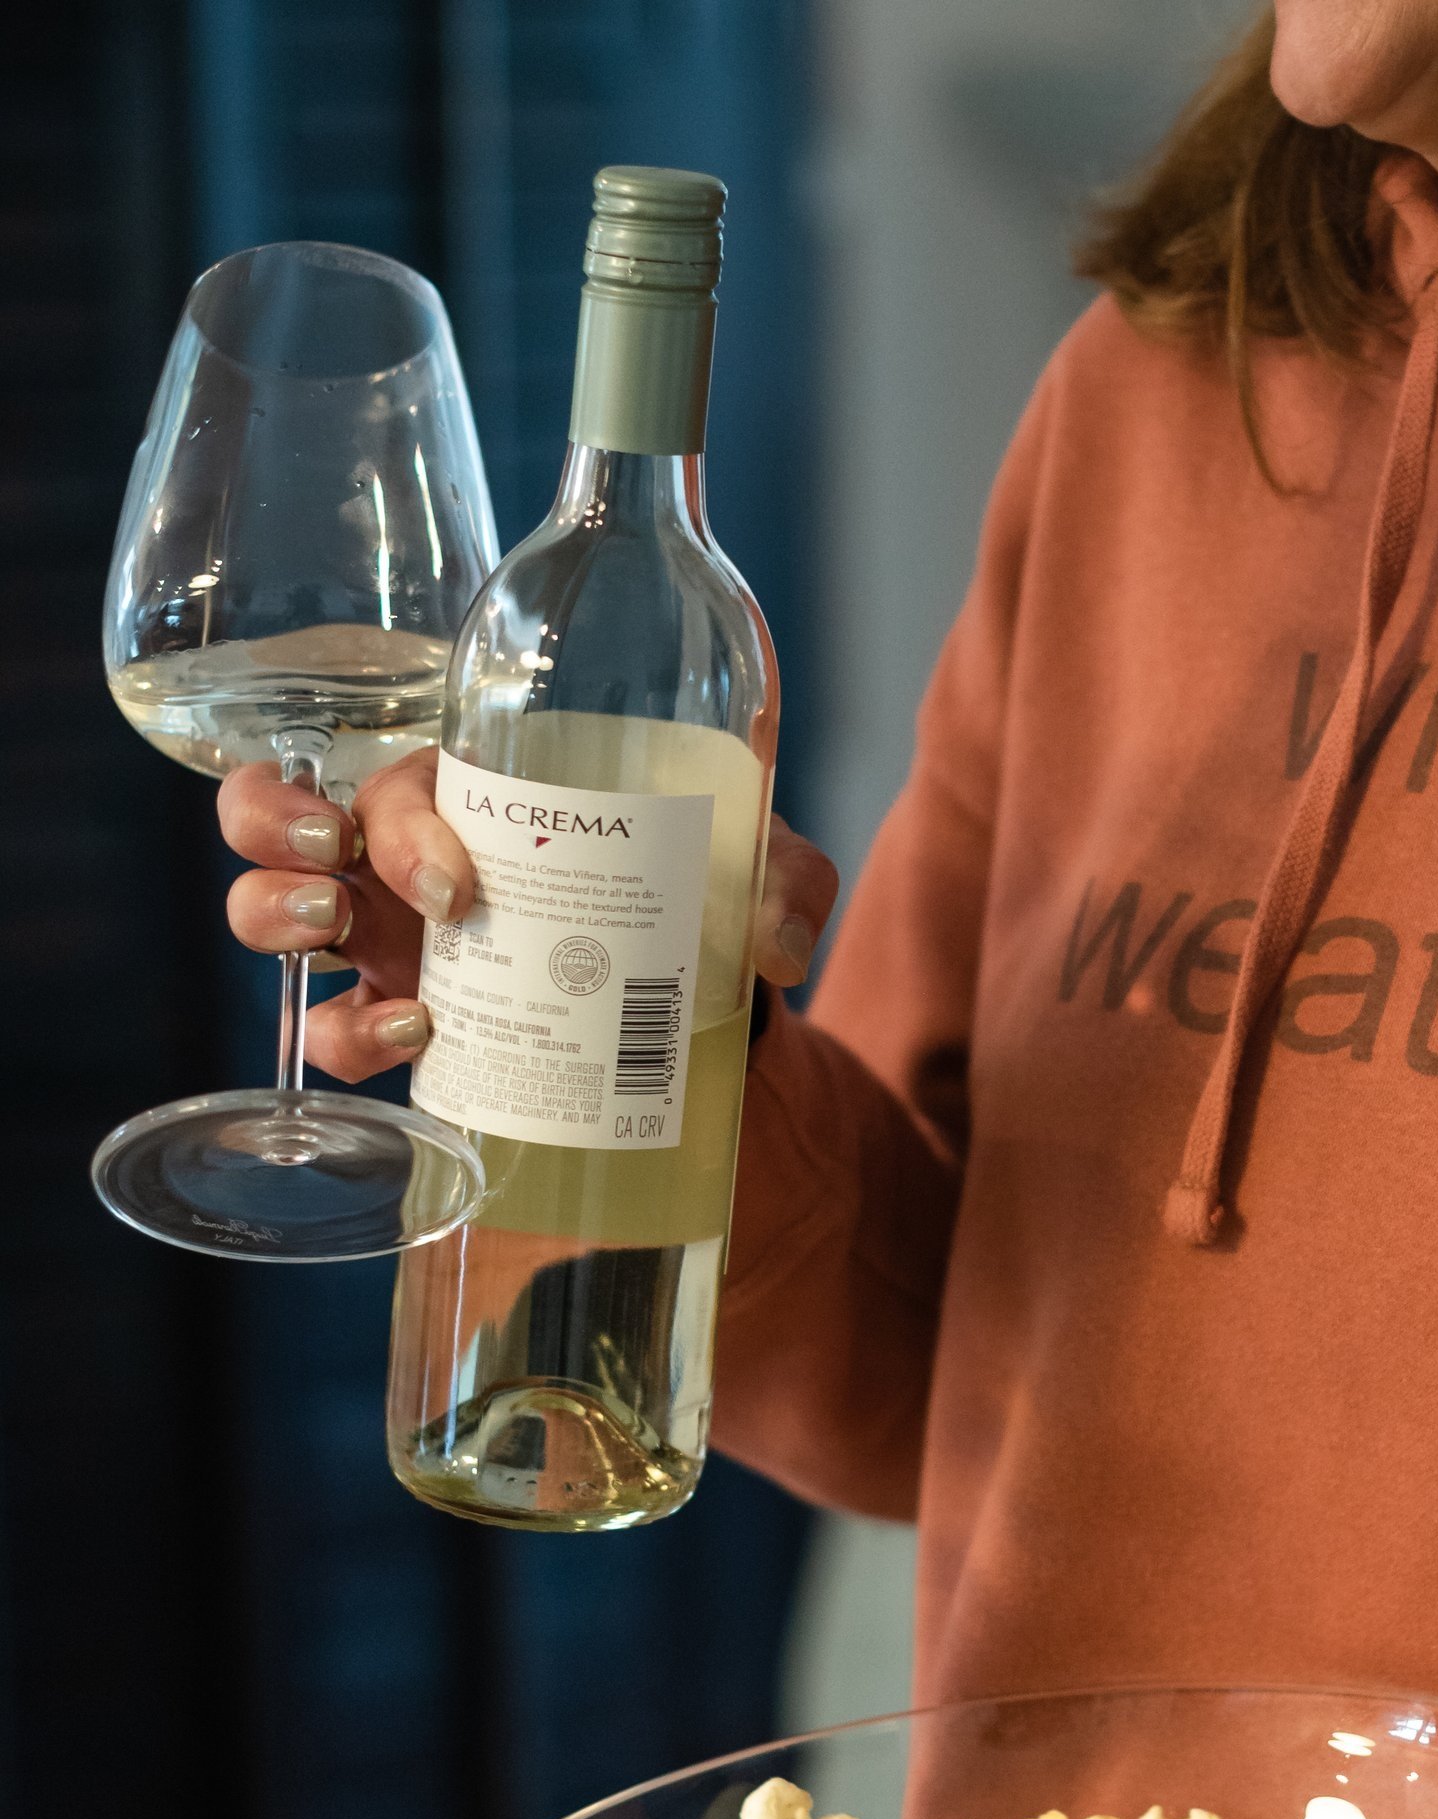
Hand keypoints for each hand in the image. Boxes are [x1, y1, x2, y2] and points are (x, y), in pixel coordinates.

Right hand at [215, 750, 841, 1080]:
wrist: (702, 996)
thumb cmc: (702, 894)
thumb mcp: (755, 866)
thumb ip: (784, 880)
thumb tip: (777, 946)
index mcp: (479, 795)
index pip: (399, 775)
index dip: (398, 818)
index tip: (458, 882)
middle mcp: (410, 858)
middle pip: (283, 816)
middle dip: (275, 831)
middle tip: (337, 883)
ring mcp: (392, 944)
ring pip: (272, 912)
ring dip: (272, 918)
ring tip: (335, 948)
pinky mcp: (401, 1022)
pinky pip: (335, 1032)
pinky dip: (348, 1039)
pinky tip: (410, 1042)